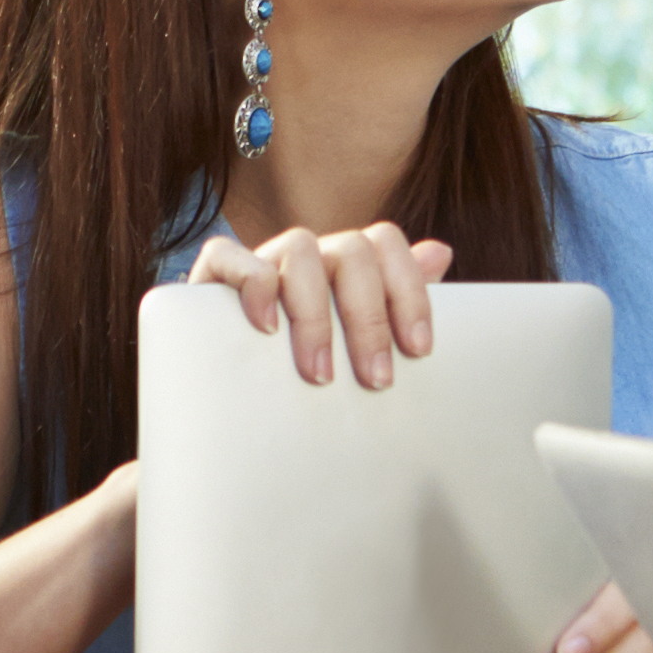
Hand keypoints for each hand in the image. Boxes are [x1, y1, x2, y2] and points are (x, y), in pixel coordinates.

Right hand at [183, 221, 448, 388]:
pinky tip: (267, 327)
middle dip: (370, 319)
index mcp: (344, 265)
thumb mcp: (353, 348)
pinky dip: (253, 284)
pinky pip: (228, 254)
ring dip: (316, 313)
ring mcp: (260, 260)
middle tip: (376, 380)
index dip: (410, 291)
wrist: (225, 407)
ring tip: (320, 374)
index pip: (386, 245)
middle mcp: (306, 256)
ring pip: (299, 246)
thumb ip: (394, 304)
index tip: (419, 350)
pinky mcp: (211, 277)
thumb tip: (441, 253)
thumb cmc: (300, 375)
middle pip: (352, 250)